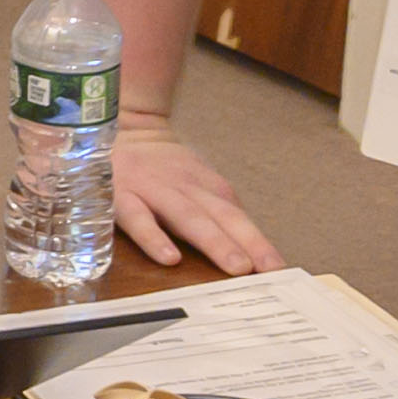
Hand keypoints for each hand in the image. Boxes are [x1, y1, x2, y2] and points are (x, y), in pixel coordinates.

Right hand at [114, 110, 281, 272]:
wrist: (118, 129)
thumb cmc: (159, 167)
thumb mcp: (193, 180)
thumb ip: (216, 209)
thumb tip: (248, 245)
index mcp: (204, 187)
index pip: (237, 216)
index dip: (259, 242)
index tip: (279, 269)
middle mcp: (185, 188)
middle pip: (222, 215)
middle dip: (248, 242)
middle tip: (269, 269)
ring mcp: (153, 191)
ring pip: (188, 217)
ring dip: (214, 241)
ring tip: (237, 266)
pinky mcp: (120, 196)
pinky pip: (138, 218)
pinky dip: (154, 237)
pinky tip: (170, 258)